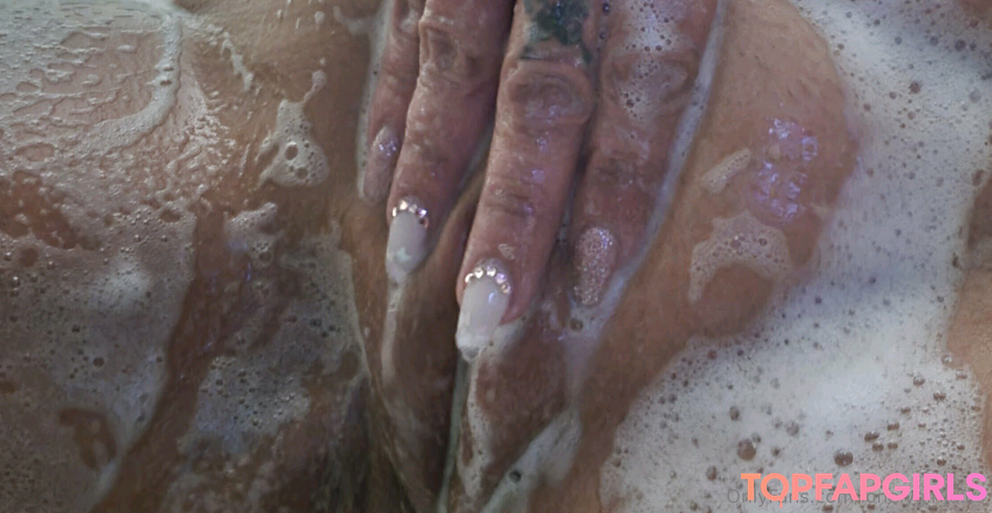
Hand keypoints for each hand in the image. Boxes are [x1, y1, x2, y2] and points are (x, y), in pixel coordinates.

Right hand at [362, 0, 717, 358]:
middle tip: (485, 314)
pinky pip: (403, 32)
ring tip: (408, 260)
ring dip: (431, 171)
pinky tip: (380, 176)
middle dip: (511, 213)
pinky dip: (392, 110)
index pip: (646, 84)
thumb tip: (709, 164)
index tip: (591, 282)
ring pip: (456, 69)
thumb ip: (685, 53)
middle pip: (542, 99)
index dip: (620, 184)